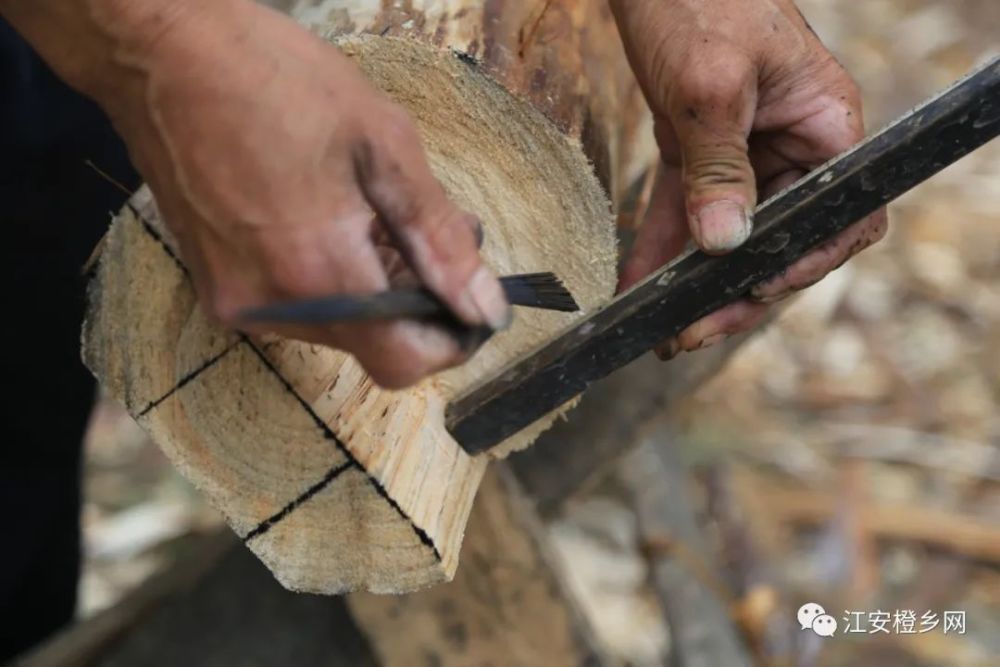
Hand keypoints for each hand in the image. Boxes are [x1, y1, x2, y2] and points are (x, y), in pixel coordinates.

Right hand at [86, 1, 510, 387]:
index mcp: (319, 271)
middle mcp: (273, 306)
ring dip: (375, 286)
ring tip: (379, 212)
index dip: (449, 340)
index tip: (470, 299)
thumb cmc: (275, 79)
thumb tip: (485, 305)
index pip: (403, 359)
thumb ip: (439, 236)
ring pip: (338, 328)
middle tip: (432, 229)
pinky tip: (333, 218)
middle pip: (373, 344)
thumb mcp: (383, 143)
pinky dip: (331, 279)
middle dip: (417, 299)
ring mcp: (237, 301)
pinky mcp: (215, 286)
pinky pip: (297, 308)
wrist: (160, 52)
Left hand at [610, 0, 887, 356]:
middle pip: (780, 237)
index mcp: (824, 126)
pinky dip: (662, 245)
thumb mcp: (711, 87)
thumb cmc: (699, 1)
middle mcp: (793, 146)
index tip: (757, 290)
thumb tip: (727, 244)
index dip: (807, 262)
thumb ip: (720, 167)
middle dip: (738, 290)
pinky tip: (636, 282)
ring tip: (665, 328)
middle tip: (692, 331)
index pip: (840, 215)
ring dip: (697, 283)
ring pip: (730, 235)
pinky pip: (685, 209)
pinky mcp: (699, 150)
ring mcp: (746, 152)